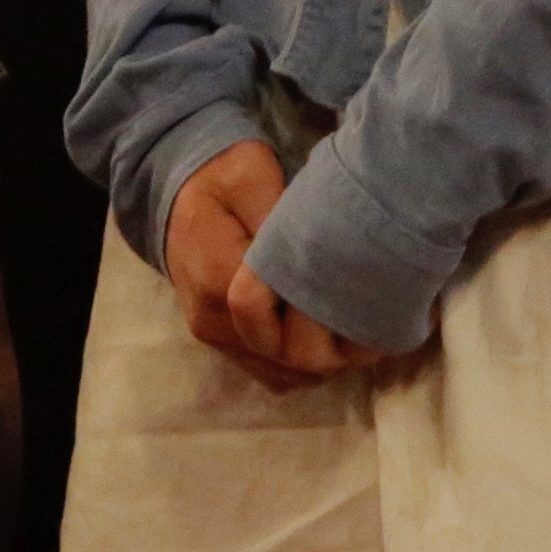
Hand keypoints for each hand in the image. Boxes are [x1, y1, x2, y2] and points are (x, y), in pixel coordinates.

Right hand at [165, 141, 392, 391]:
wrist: (179, 197)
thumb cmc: (222, 179)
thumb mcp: (253, 176)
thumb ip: (280, 214)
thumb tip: (318, 251)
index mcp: (218, 279)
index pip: (281, 321)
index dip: (325, 310)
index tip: (359, 286)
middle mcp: (213, 321)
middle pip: (288, 355)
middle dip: (331, 336)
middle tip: (371, 306)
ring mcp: (217, 341)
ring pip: (285, 373)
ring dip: (322, 354)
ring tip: (355, 319)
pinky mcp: (225, 348)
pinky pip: (273, 375)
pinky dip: (305, 362)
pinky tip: (329, 332)